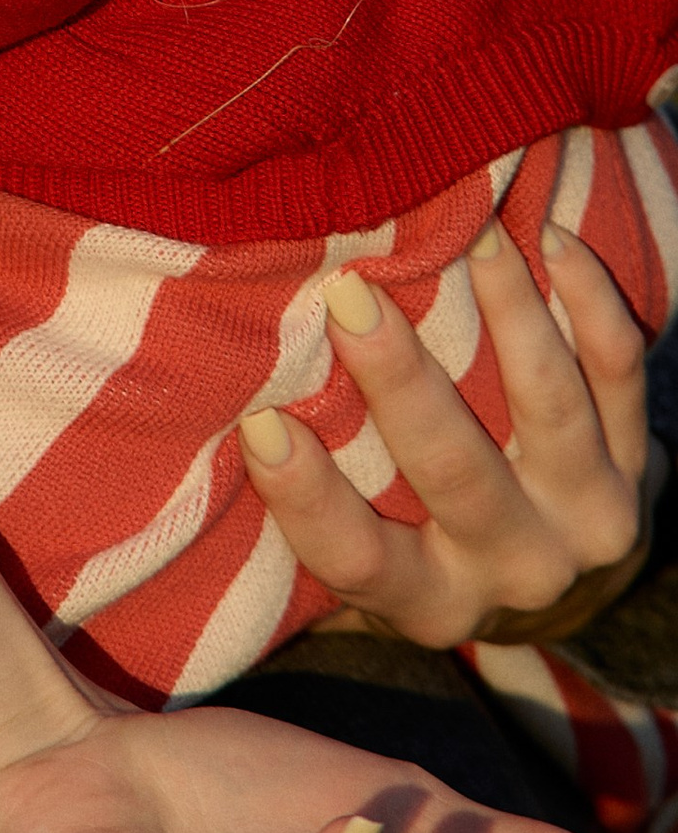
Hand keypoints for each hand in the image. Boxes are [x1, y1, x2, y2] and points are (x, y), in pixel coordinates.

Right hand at [241, 219, 655, 646]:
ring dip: (511, 315)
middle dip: (402, 383)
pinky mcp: (640, 467)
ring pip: (550, 413)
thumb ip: (304, 498)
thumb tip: (198, 406)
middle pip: (457, 477)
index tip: (259, 423)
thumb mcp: (373, 549)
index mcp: (430, 598)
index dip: (309, 502)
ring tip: (471, 233)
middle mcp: (514, 570)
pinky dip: (592, 302)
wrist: (566, 573)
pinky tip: (550, 239)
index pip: (360, 561)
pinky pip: (623, 376)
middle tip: (351, 294)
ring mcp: (586, 520)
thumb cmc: (425, 538)